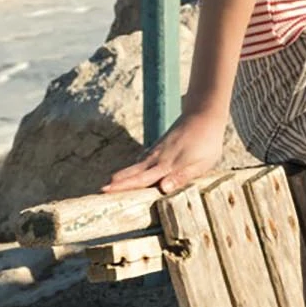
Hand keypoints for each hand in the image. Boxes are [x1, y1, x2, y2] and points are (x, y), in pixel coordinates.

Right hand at [103, 105, 233, 197]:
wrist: (204, 113)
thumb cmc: (207, 142)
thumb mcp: (201, 163)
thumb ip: (182, 176)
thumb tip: (163, 188)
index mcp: (167, 165)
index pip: (141, 179)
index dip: (124, 186)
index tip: (106, 190)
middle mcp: (157, 158)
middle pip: (133, 173)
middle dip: (116, 184)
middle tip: (98, 192)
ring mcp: (157, 152)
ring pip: (135, 166)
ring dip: (122, 177)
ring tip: (107, 186)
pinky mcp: (159, 148)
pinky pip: (142, 161)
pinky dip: (132, 169)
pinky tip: (127, 174)